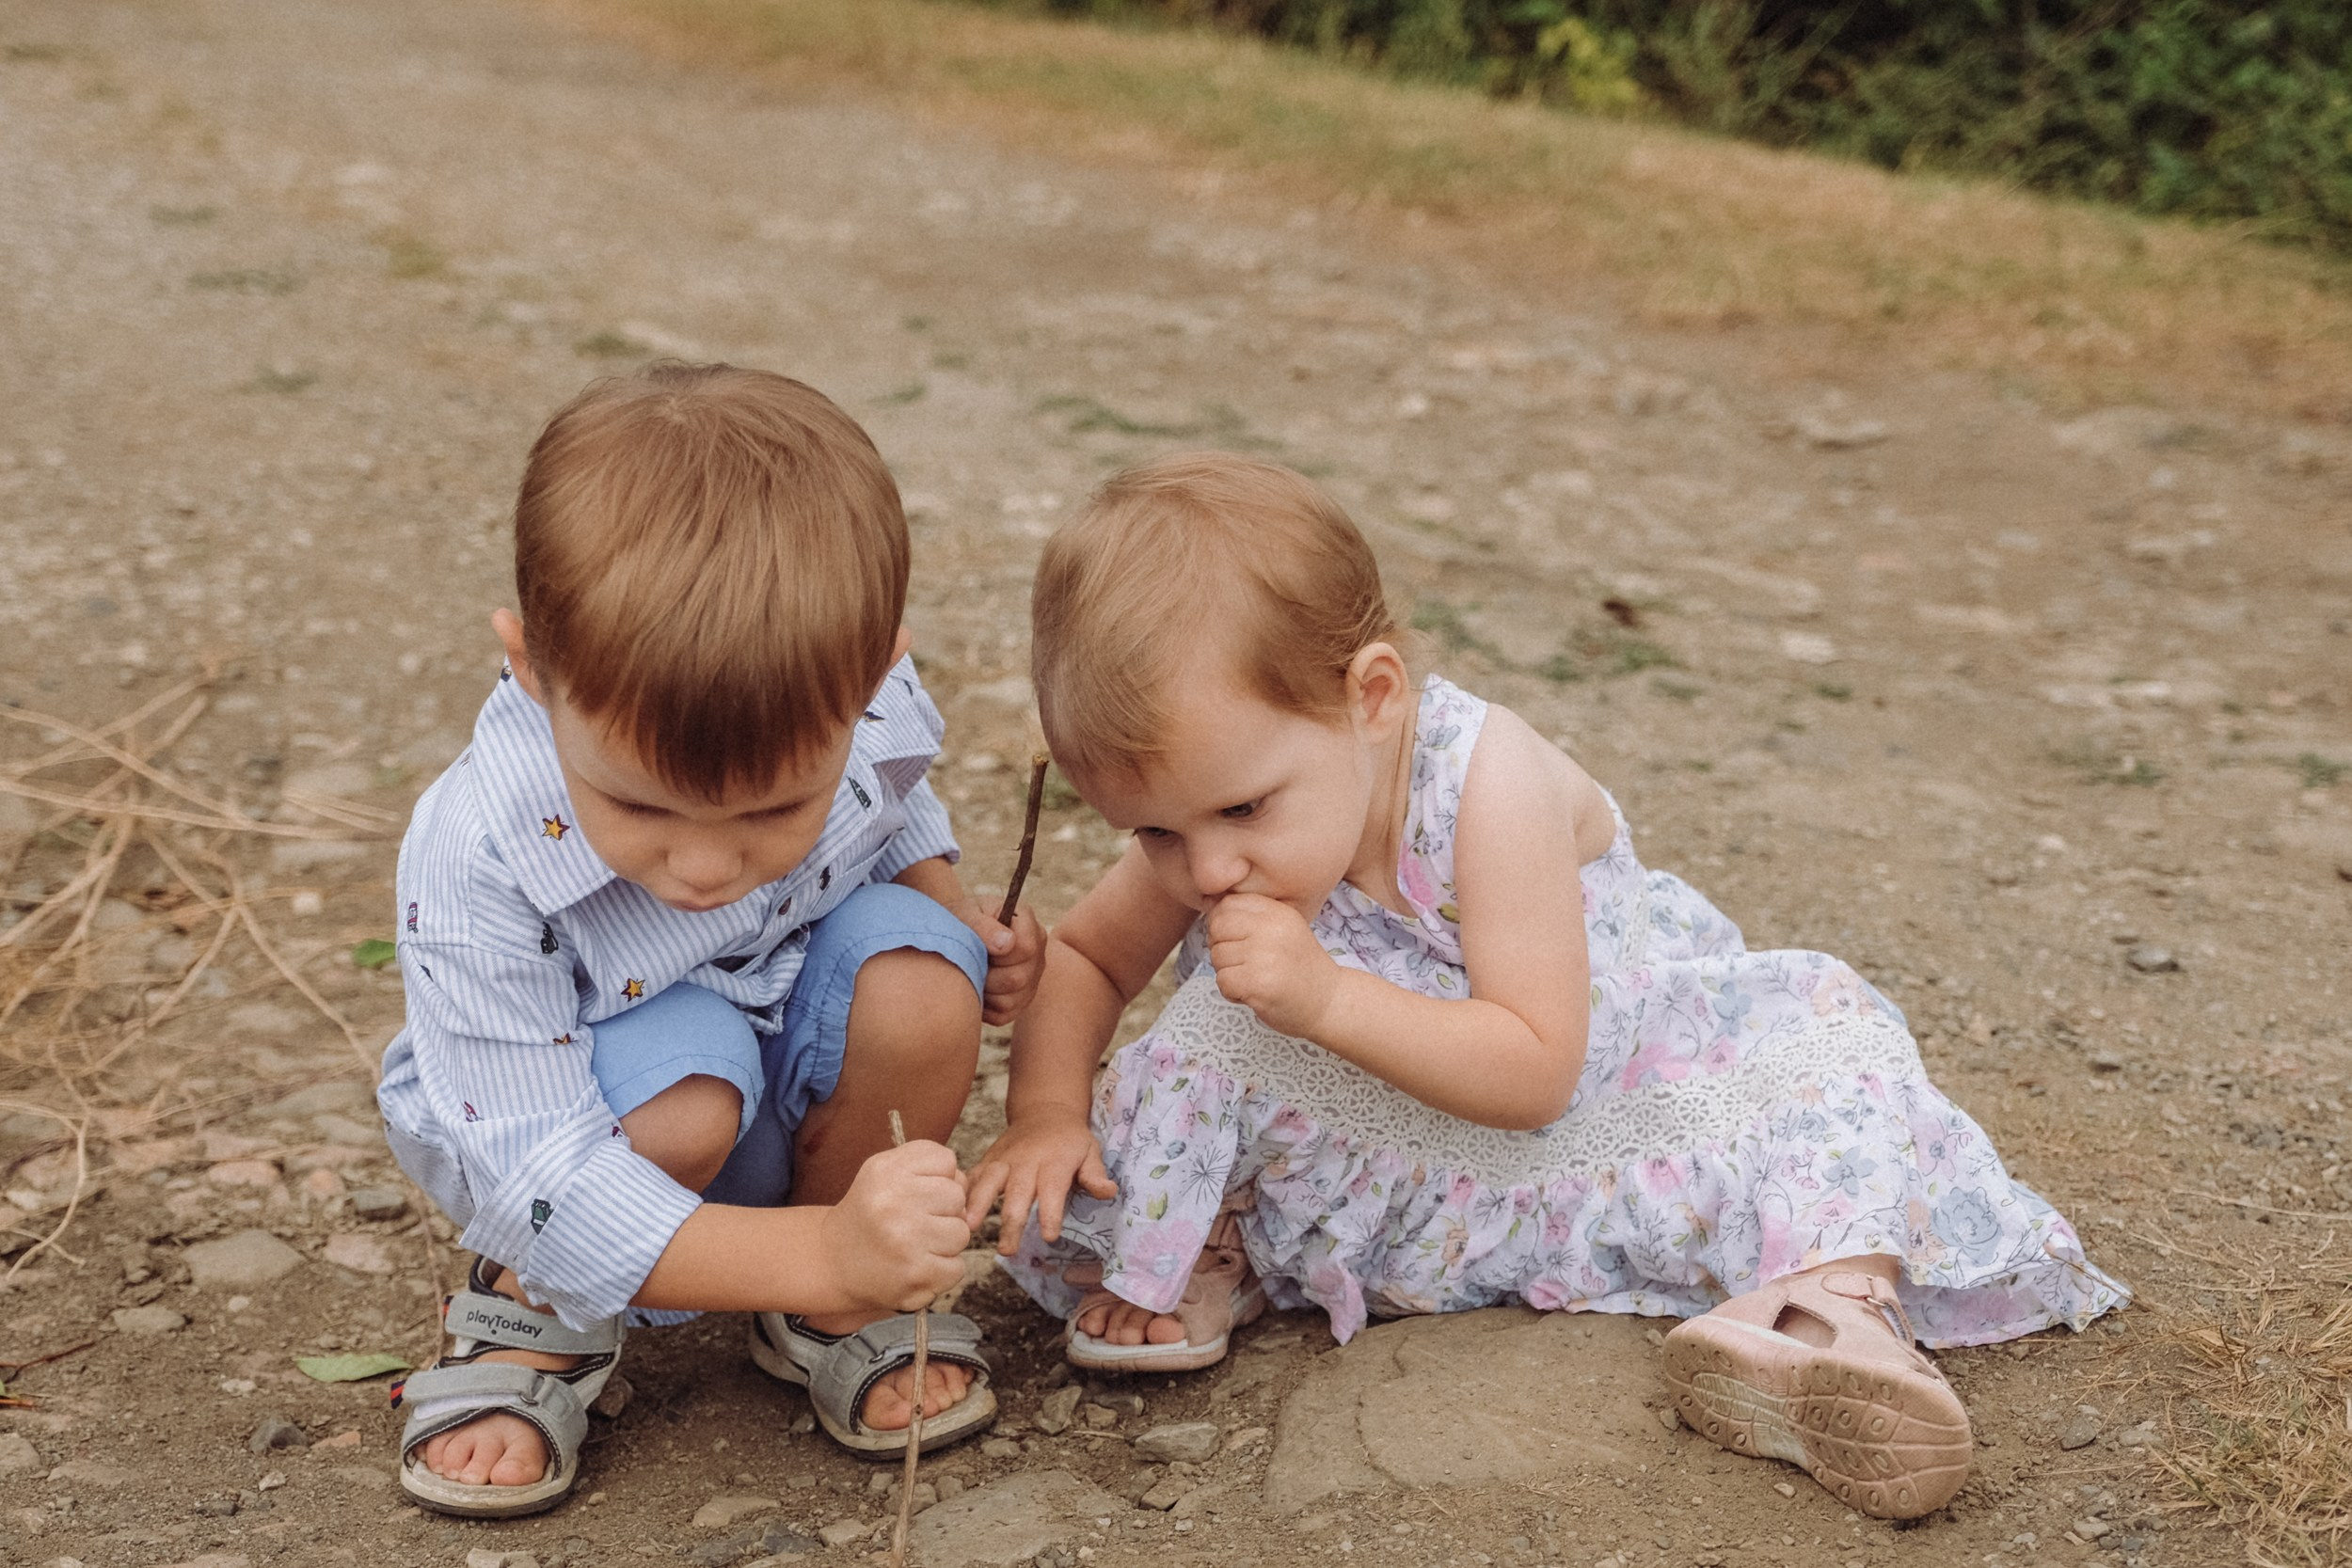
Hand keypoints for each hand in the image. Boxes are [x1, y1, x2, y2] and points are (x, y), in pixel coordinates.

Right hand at [820, 1140, 971, 1312]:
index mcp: (886, 1171)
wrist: (833, 1262)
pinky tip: (917, 1267)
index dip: (938, 1178)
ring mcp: (905, 1241)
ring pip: (961, 1233)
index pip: (946, 1161)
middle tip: (915, 1223)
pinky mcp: (915, 1275)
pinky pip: (957, 1267)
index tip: (916, 1193)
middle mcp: (893, 1203)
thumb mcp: (884, 1172)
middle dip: (944, 1211)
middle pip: (957, 1197)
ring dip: (945, 1243)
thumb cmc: (870, 1214)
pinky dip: (942, 1271)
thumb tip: (965, 1183)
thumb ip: (926, 1163)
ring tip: (916, 1245)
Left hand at [962, 904, 1046, 1025]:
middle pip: (1019, 978)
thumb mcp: (966, 915)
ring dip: (984, 992)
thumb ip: (984, 926)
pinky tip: (976, 988)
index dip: (999, 953)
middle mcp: (1037, 952)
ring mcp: (1032, 978)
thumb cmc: (960, 922)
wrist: (955, 936)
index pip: (1026, 948)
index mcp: (1027, 924)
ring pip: (1011, 1000)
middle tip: (970, 964)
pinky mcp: (1021, 1000)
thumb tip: (1007, 943)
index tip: (979, 946)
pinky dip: (984, 1007)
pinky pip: (1004, 1015)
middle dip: (988, 974)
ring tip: (972, 975)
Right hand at [964, 1112, 1115, 1254]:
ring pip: (988, 1182)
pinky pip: (973, 1175)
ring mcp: (1004, 1159)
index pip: (1052, 1189)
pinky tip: (954, 1212)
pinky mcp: (988, 1159)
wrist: (1045, 1109)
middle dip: (1012, 1221)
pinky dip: (962, 1191)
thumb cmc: (1070, 1140)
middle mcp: (1026, 1161)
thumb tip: (1108, 1192)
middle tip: (1007, 1250)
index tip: (1050, 1236)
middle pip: (1017, 1193)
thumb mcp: (1090, 1151)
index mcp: (1054, 1162)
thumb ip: (1095, 1174)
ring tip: (969, 1228)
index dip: (1051, 1213)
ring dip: (978, 1205)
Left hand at [1206, 892, 1339, 1038]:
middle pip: (1217, 927)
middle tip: (1243, 963)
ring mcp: (1264, 956)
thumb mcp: (1284, 929)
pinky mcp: (1257, 983)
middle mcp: (1272, 929)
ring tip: (1254, 979)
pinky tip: (1253, 993)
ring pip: (1217, 957)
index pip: (1228, 904)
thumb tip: (1209, 907)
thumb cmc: (1300, 969)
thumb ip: (1252, 917)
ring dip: (1228, 973)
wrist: (1329, 1003)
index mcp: (1277, 912)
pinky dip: (1232, 993)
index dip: (1223, 924)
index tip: (1238, 941)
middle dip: (1221, 947)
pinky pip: (1222, 981)